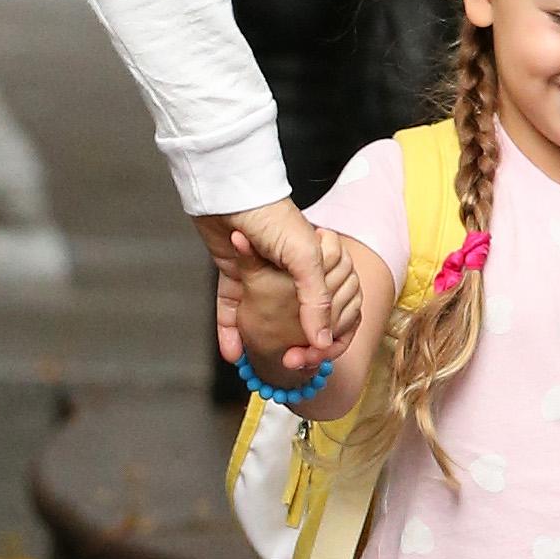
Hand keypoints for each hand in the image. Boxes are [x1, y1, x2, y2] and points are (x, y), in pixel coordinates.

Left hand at [199, 199, 344, 372]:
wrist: (226, 193)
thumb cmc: (272, 218)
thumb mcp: (305, 260)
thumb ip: (316, 301)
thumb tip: (323, 341)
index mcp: (319, 263)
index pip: (333, 308)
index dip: (327, 335)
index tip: (314, 356)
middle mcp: (292, 270)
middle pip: (297, 316)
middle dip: (293, 342)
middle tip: (286, 362)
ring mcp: (261, 272)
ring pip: (263, 314)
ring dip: (259, 339)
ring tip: (255, 364)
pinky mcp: (234, 273)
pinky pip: (232, 306)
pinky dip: (230, 330)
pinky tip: (232, 353)